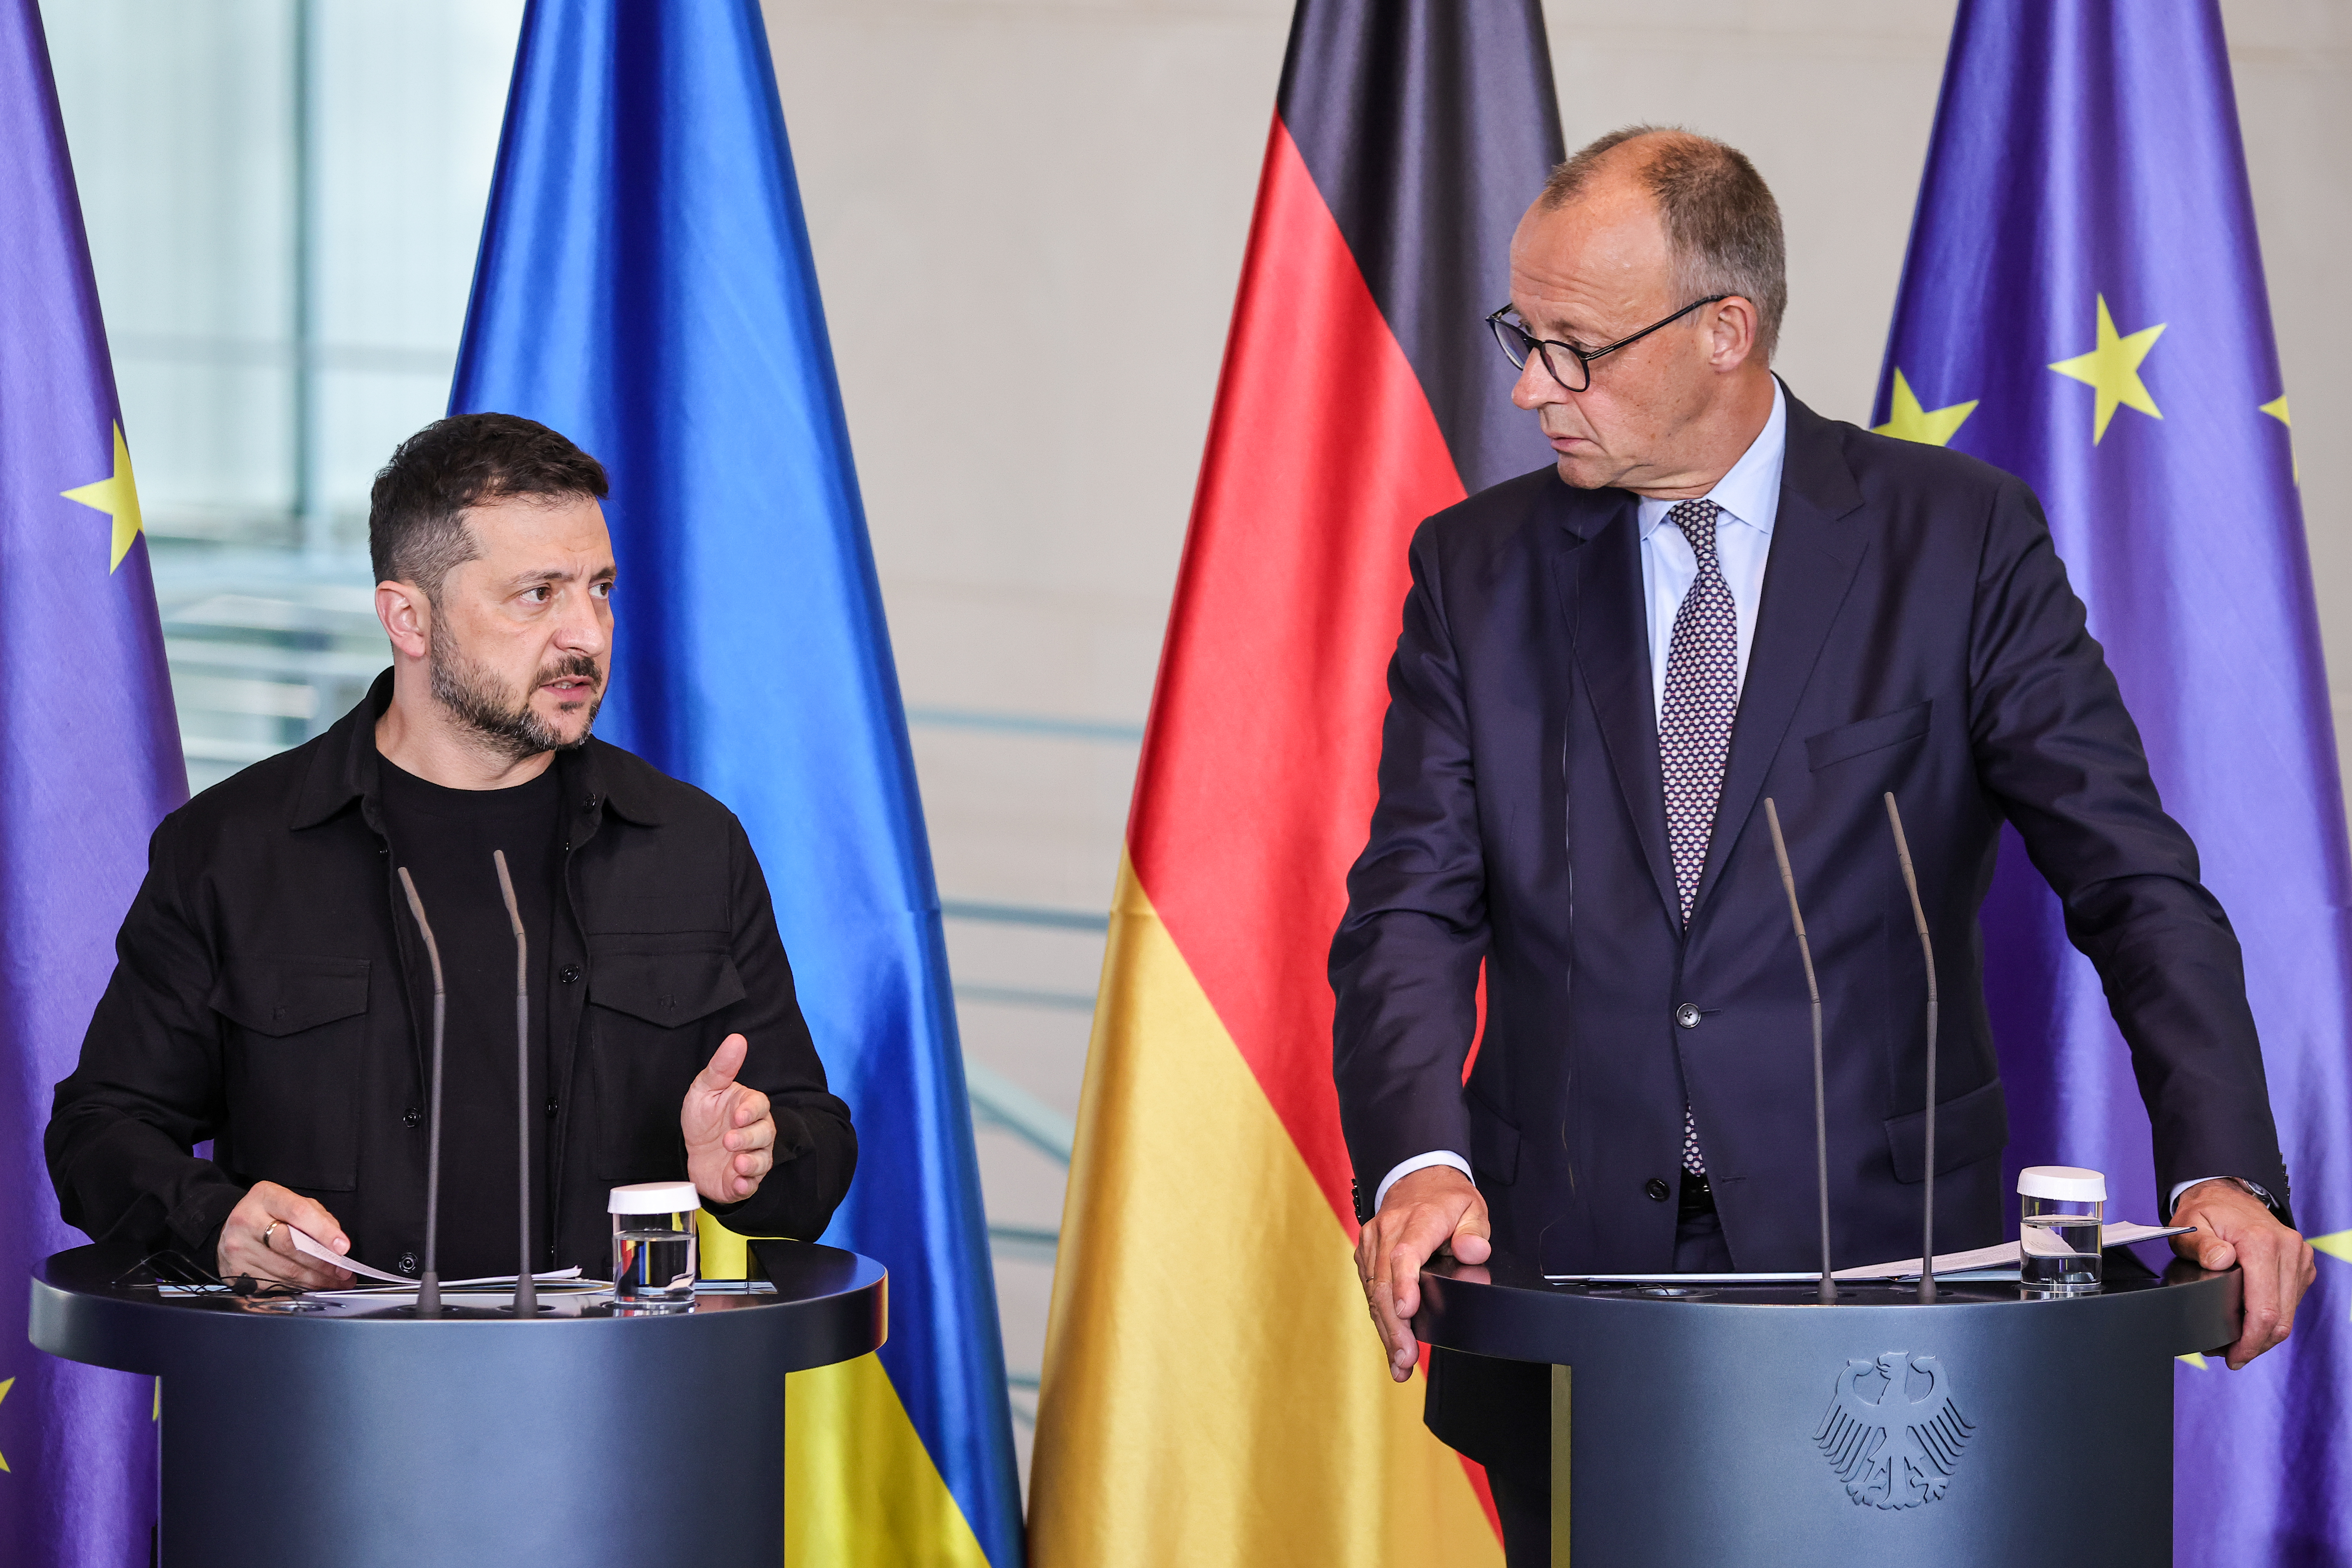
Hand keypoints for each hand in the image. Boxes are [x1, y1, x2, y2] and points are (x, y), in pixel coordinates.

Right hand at [217, 1181, 353, 1290]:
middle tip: (343, 1271)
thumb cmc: (267, 1214)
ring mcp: (239, 1249)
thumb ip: (316, 1217)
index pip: (298, 1213)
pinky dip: (297, 1289)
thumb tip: (336, 1241)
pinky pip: (273, 1285)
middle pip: (291, 1246)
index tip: (342, 1247)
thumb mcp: (291, 1203)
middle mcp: (247, 1222)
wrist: (229, 1229)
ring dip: (315, 1280)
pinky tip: (312, 1288)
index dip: (324, 1232)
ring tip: (335, 1282)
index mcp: (264, 1197)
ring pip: (284, 1270)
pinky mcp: (236, 1272)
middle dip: (323, 1262)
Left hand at [683, 1033, 774, 1203]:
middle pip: (765, 1133)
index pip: (760, 1106)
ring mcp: (753, 1156)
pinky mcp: (744, 1179)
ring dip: (751, 1163)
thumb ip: (721, 1067)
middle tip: (729, 1140)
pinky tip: (737, 1182)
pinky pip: (752, 1184)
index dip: (751, 1111)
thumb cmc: (704, 1118)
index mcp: (748, 1107)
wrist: (694, 1153)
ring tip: (736, 1163)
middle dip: (749, 1138)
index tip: (737, 1116)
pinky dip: (746, 1184)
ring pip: (763, 1160)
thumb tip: (736, 1038)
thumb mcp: (705, 1089)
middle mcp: (757, 1132)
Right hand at [1354, 1166, 1489, 1383]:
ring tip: (1399, 1362)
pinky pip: (1369, 1289)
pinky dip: (1379, 1318)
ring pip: (1373, 1290)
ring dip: (1385, 1329)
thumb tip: (1474, 1254)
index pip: (1405, 1253)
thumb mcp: (1473, 1208)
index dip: (1403, 1284)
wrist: (1415, 1177)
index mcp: (1418, 1219)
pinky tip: (1391, 1343)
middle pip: (1383, 1280)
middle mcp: (1388, 1230)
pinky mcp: (1366, 1254)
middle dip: (1393, 1324)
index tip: (1407, 1312)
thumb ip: (1475, 1232)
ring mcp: (1372, 1242)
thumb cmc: (1446, 1199)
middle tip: (1406, 1357)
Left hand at [2170, 1178, 2315, 1368]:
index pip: (2264, 1308)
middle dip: (2257, 1344)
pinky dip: (2276, 1317)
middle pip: (2281, 1317)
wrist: (2226, 1192)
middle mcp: (2288, 1248)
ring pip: (2290, 1313)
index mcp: (2261, 1242)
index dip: (2250, 1340)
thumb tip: (2220, 1260)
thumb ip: (2200, 1245)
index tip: (2234, 1357)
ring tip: (2240, 1343)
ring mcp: (2299, 1256)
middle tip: (2233, 1356)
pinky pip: (2293, 1301)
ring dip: (2267, 1334)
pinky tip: (2255, 1323)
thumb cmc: (2205, 1211)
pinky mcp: (2302, 1263)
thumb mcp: (2189, 1225)